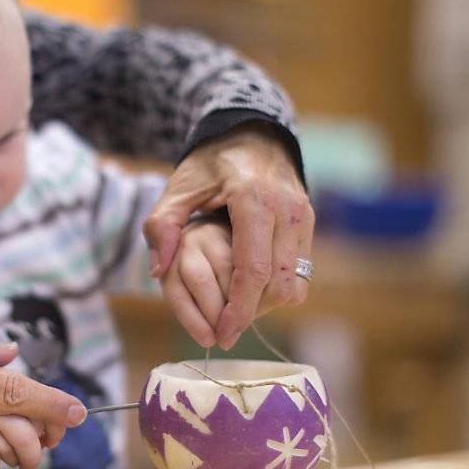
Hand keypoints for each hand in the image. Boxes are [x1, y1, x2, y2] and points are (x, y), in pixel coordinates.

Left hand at [143, 122, 313, 348]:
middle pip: (277, 283)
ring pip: (294, 282)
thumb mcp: (178, 187)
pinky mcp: (309, 224)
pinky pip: (301, 272)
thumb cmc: (210, 163)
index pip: (253, 270)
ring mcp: (304, 217)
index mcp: (254, 200)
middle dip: (251, 313)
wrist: (251, 133)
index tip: (222, 335)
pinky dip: (277, 288)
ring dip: (265, 304)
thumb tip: (158, 270)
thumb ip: (162, 225)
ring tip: (234, 310)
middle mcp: (287, 210)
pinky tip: (250, 289)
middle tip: (224, 330)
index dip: (238, 310)